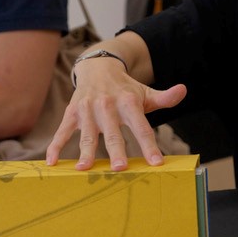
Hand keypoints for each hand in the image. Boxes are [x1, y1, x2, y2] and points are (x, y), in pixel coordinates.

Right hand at [46, 58, 185, 170]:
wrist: (97, 67)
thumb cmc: (125, 88)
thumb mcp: (145, 92)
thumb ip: (164, 97)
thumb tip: (184, 90)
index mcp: (128, 102)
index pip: (142, 127)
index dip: (149, 145)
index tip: (157, 163)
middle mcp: (107, 106)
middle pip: (113, 133)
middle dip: (116, 150)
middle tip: (120, 168)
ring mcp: (87, 110)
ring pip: (87, 134)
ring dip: (85, 151)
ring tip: (84, 169)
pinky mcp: (71, 113)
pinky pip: (62, 131)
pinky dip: (56, 146)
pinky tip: (53, 163)